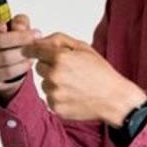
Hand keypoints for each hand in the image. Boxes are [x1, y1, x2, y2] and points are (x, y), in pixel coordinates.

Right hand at [0, 13, 41, 101]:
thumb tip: (19, 26)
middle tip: (35, 38)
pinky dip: (21, 67)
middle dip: (20, 39)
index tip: (5, 25)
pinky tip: (27, 62)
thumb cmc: (13, 41)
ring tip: (34, 52)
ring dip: (23, 55)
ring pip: (4, 58)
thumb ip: (20, 22)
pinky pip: (7, 72)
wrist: (11, 64)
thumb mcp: (19, 27)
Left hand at [21, 33, 146, 125]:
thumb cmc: (102, 73)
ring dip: (54, 83)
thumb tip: (39, 40)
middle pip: (39, 67)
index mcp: (61, 58)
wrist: (115, 99)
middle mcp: (55, 76)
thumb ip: (59, 39)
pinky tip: (74, 96)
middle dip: (49, 67)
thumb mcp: (85, 48)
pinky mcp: (55, 107)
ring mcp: (54, 93)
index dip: (34, 50)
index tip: (32, 51)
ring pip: (44, 84)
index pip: (35, 50)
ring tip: (74, 85)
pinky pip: (49, 98)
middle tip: (69, 71)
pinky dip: (59, 97)